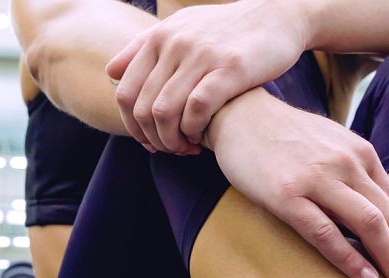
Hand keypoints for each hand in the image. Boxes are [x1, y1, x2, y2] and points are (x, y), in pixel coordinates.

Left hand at [106, 0, 311, 153]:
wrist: (276, 16)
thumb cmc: (225, 31)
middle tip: (169, 150)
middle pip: (142, 108)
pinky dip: (193, 131)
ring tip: (186, 148)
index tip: (149, 141)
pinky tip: (201, 138)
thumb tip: (111, 72)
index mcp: (158, 38)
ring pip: (164, 112)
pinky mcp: (229, 68)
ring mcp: (201, 55)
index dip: (132, 127)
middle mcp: (175, 44)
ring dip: (171, 140)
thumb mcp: (181, 29)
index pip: (124, 93)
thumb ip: (143, 49)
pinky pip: (196, 109)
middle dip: (152, 139)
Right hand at [208, 90, 388, 277]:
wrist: (238, 114)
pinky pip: (327, 233)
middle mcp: (346, 163)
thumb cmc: (281, 136)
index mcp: (360, 153)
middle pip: (388, 218)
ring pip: (368, 225)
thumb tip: (367, 208)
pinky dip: (350, 260)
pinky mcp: (287, 195)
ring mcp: (318, 179)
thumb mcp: (328, 144)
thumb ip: (351, 171)